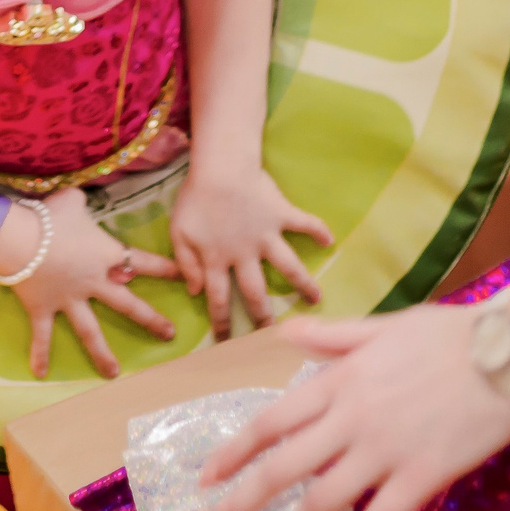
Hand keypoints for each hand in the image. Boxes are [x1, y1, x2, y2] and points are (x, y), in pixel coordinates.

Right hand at [0, 187, 180, 379]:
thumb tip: (81, 198)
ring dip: (102, 354)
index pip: (144, 263)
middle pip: (127, 304)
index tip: (186, 277)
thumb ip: (83, 203)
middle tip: (169, 335)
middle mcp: (94, 282)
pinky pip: (43, 335)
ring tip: (114, 373)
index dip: (166, 269)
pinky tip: (41, 373)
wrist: (19, 237)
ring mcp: (69, 299)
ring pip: (90, 331)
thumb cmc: (50, 216)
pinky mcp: (43, 309)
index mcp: (106, 255)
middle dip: (150, 320)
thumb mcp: (73, 200)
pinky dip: (40, 354)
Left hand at [170, 163, 331, 338]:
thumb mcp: (179, 232)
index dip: (222, 322)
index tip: (225, 343)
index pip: (219, 299)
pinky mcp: (281, 214)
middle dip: (264, 316)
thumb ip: (185, 263)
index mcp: (217, 259)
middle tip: (273, 335)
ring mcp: (266, 235)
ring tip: (317, 299)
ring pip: (289, 265)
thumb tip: (196, 292)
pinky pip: (304, 223)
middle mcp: (245, 254)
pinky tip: (330, 240)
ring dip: (303, 283)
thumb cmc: (195, 198)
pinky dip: (318, 229)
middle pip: (256, 292)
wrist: (220, 167)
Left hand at [195, 305, 509, 510]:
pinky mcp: (421, 476)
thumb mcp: (385, 325)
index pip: (270, 422)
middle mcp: (351, 417)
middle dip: (239, 505)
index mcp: (339, 379)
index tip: (206, 479)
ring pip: (320, 502)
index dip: (233, 454)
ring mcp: (384, 449)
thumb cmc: (452, 334)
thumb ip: (333, 335)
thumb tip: (288, 332)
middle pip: (281, 469)